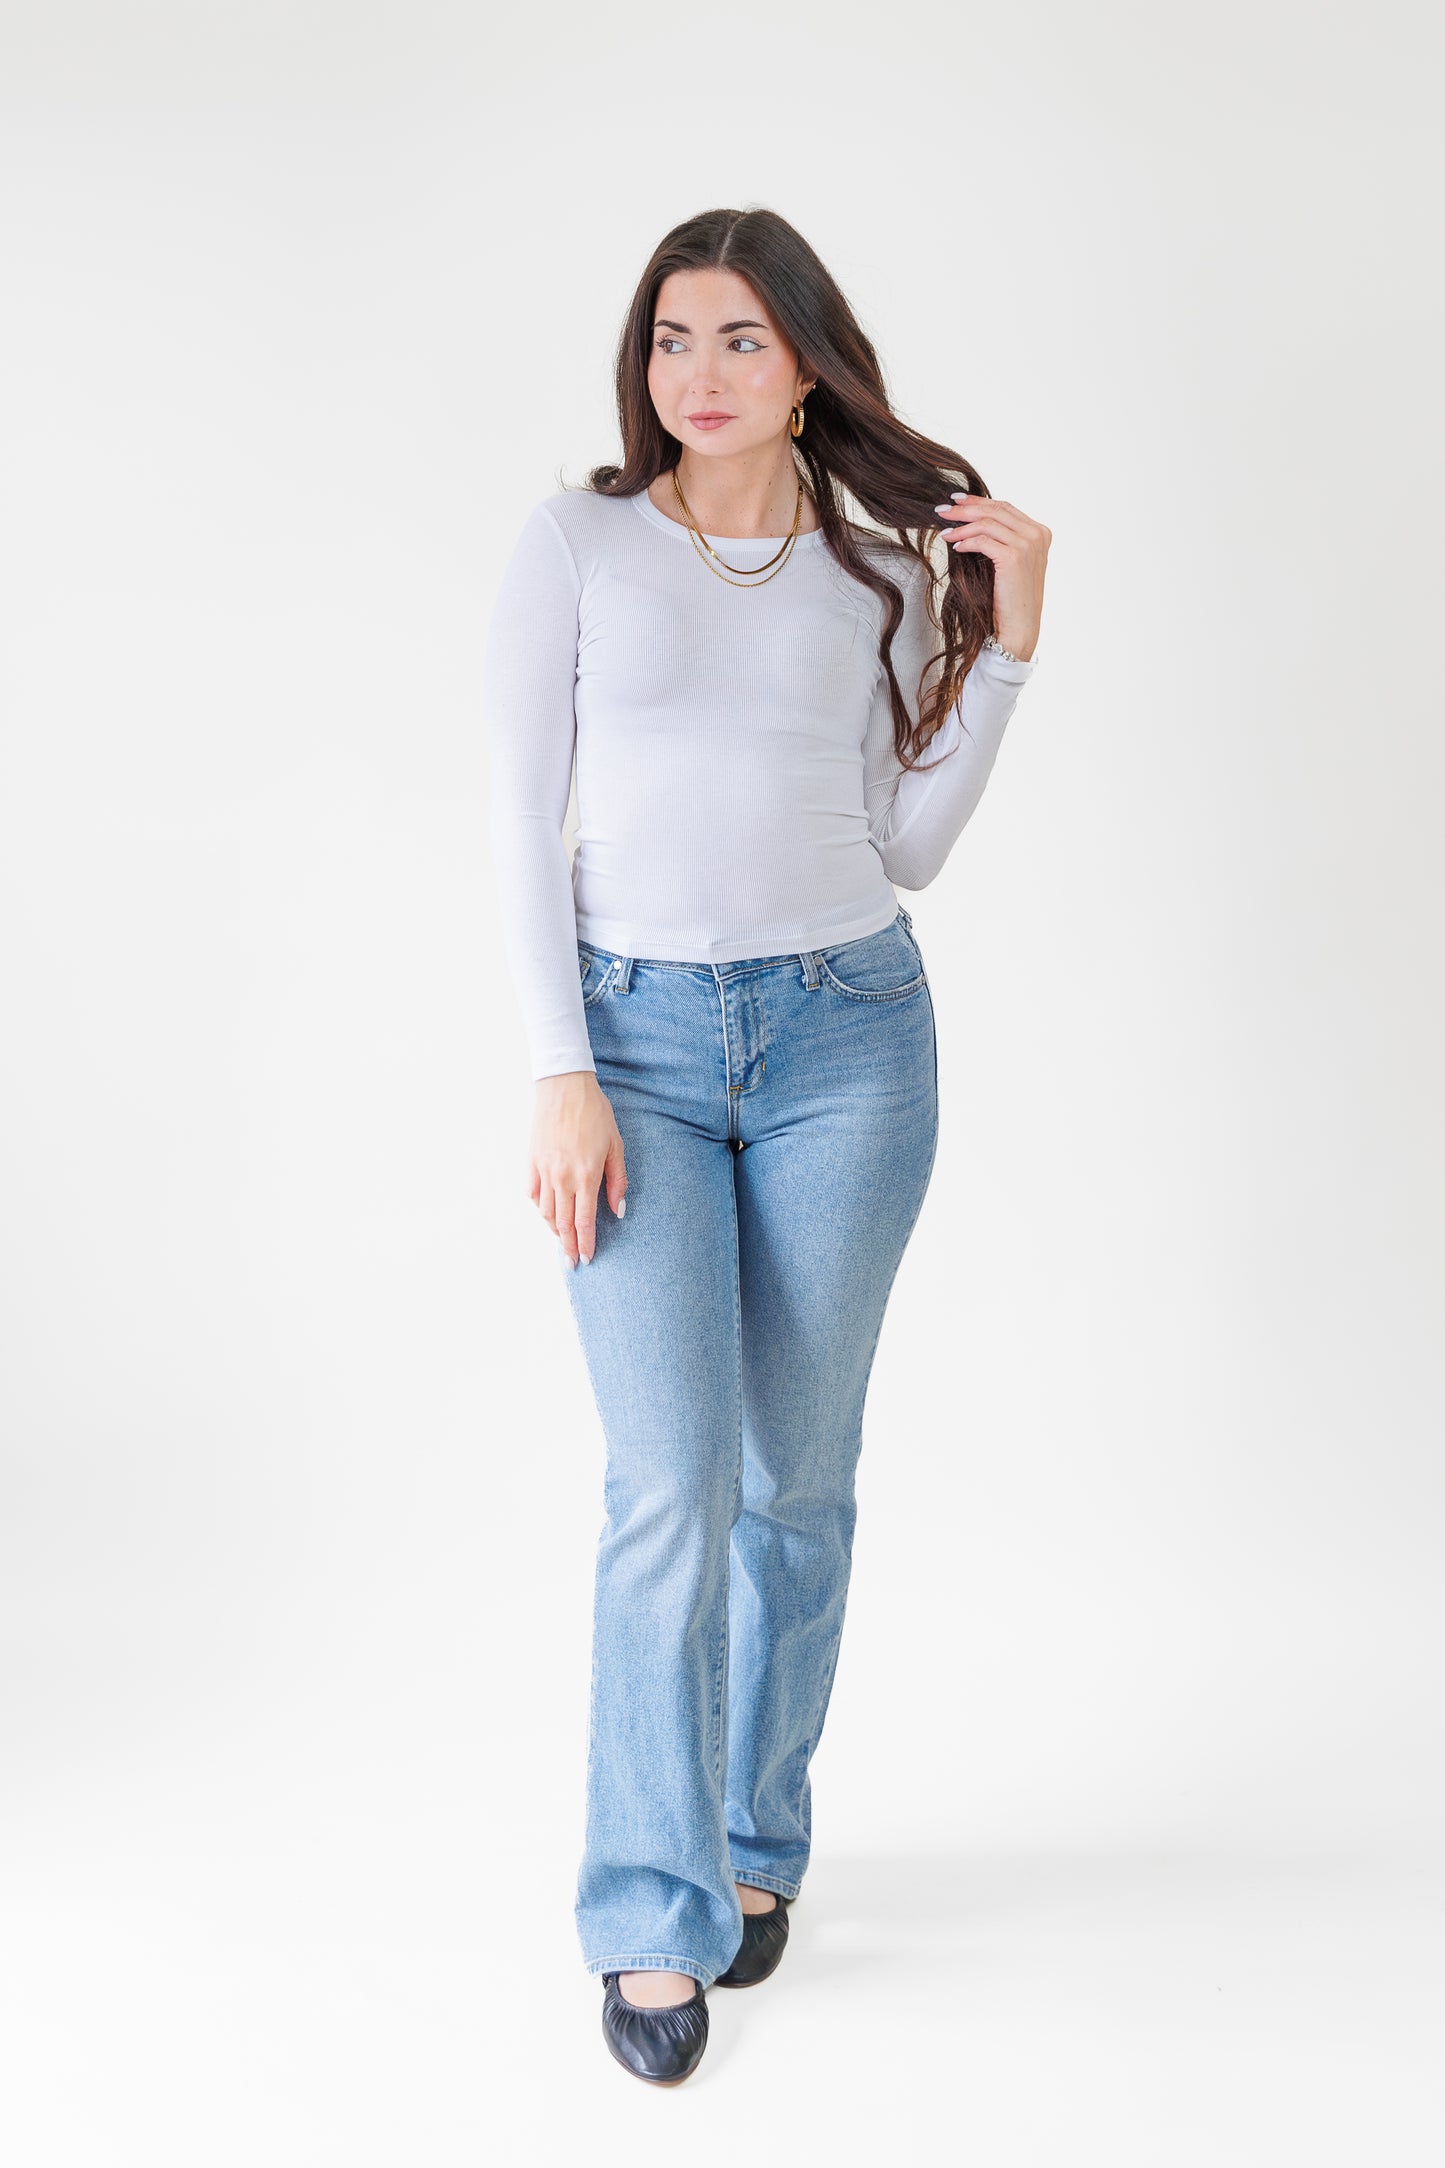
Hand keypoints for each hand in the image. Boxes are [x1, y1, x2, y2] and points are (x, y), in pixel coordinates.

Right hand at [529, 1071, 627, 1266]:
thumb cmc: (594, 1113)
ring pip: (546, 1212)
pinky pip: (533, 1194)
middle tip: (570, 1264)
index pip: (584, 1221)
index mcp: (585, 1175)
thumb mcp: (615, 1145)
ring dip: (554, 1231)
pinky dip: (540, 1208)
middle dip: (567, 1246)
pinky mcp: (532, 1161)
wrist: (564, 1087)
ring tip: (561, 1241)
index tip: (586, 1258)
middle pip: (563, 1223)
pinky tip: (547, 1214)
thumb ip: (617, 1181)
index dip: (586, 1243)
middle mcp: (562, 1178)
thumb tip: (619, 1210)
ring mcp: (544, 1170)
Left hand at [933, 491, 1050, 661]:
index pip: (1005, 507)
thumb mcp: (1011, 563)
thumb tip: (971, 521)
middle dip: (966, 508)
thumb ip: (1003, 539)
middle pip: (995, 510)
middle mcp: (1036, 535)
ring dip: (961, 526)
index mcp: (1040, 533)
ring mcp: (1027, 545)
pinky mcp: (1014, 557)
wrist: (1019, 628)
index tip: (958, 501)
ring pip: (987, 523)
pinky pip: (982, 540)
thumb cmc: (1011, 600)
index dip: (980, 501)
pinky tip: (954, 546)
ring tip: (944, 531)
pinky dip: (966, 541)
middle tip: (943, 510)